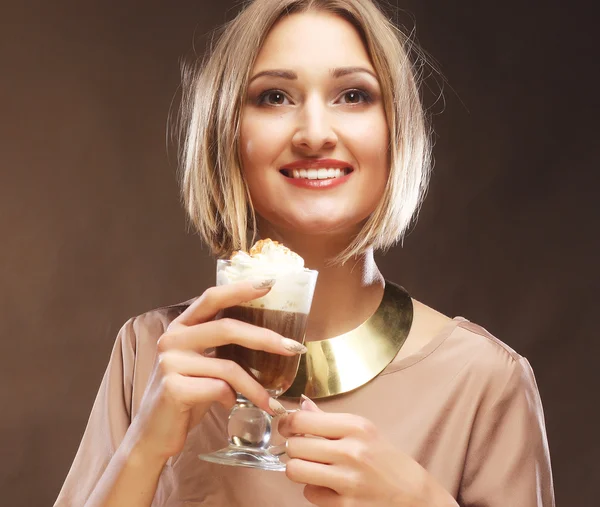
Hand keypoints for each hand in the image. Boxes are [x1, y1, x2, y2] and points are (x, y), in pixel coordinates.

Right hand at [128, 280, 299, 462]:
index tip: (270, 282)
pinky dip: (232, 398)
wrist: (154, 434)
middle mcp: (172, 339)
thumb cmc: (186, 396)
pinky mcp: (173, 388)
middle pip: (227, 328)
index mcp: (181, 327)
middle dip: (266, 338)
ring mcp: (170, 363)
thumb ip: (221, 347)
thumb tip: (269, 336)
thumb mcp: (202, 364)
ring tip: (272, 403)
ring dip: (256, 387)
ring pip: (228, 367)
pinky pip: (218, 388)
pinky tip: (230, 405)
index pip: (212, 298)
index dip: (240, 288)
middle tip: (294, 348)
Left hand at [279, 397, 456, 506]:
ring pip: (295, 470)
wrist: (414, 495)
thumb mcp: (363, 431)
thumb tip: (302, 403)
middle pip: (295, 445)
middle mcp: (352, 450)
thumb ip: (329, 419)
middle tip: (303, 450)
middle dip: (294, 448)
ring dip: (299, 470)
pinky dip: (314, 490)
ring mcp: (348, 480)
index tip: (287, 426)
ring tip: (311, 468)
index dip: (287, 423)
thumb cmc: (386, 460)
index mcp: (356, 426)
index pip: (302, 419)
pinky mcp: (345, 505)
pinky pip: (309, 494)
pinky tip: (329, 486)